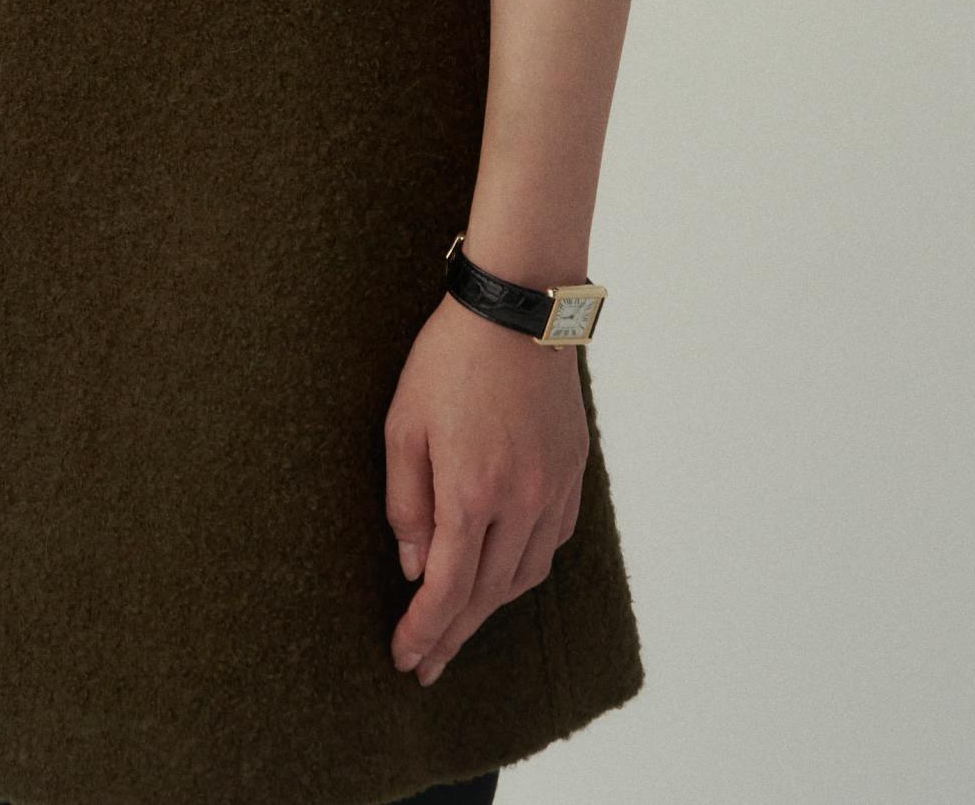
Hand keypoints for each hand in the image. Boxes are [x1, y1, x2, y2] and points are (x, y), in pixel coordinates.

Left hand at [385, 293, 586, 684]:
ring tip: (458, 625)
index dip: (423, 631)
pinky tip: (503, 573)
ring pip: (523, 577)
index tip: (404, 658)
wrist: (518, 308)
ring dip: (488, 608)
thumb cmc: (449, 359)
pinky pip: (550, 542)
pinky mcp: (572, 472)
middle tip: (427, 666)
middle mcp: (519, 502)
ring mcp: (552, 489)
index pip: (446, 589)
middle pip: (485, 595)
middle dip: (451, 635)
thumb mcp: (403, 424)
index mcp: (471, 493)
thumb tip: (412, 567)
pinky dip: (523, 569)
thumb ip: (406, 503)